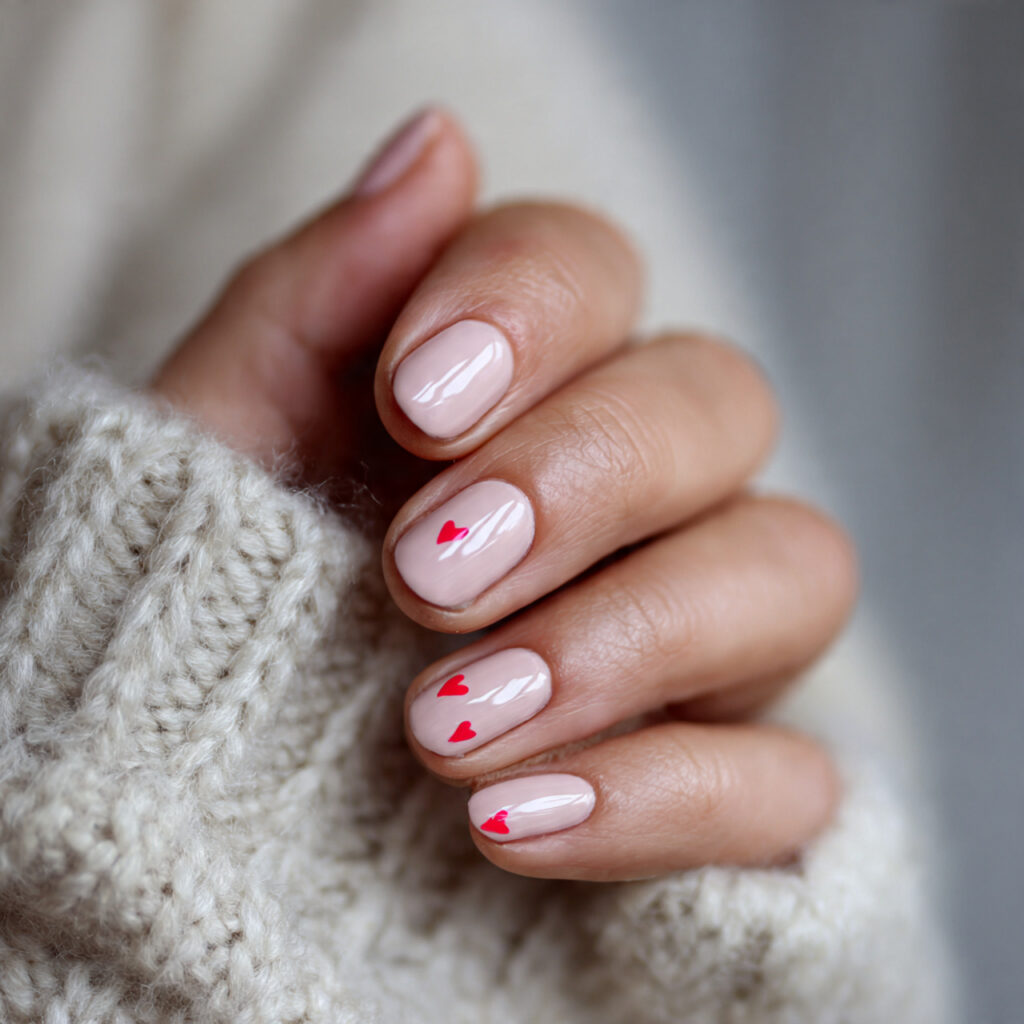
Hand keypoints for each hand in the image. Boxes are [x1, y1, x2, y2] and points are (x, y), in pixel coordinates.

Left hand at [153, 109, 855, 880]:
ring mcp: (704, 637)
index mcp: (525, 385)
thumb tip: (434, 142)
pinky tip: (512, 827)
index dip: (528, 307)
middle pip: (720, 405)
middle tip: (422, 576)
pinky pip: (785, 779)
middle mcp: (644, 492)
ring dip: (627, 640)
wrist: (221, 791)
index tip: (413, 398)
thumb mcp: (224, 449)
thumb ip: (315, 298)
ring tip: (447, 726)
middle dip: (580, 479)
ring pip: (792, 573)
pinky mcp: (724, 781)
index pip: (597, 269)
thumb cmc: (224, 599)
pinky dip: (663, 799)